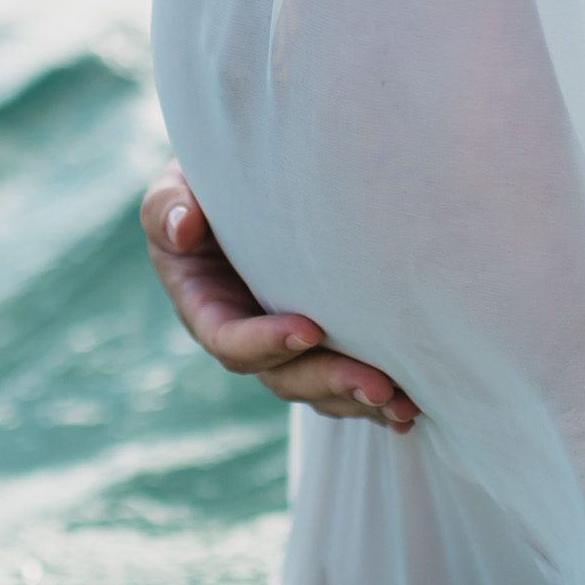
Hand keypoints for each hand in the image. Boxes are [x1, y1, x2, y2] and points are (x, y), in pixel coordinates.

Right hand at [140, 165, 417, 431]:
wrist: (254, 177)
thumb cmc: (210, 179)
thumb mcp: (177, 185)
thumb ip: (169, 206)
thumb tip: (181, 229)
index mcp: (205, 306)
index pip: (229, 340)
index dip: (265, 342)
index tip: (309, 329)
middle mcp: (246, 335)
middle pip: (283, 378)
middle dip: (330, 382)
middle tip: (379, 384)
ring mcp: (286, 345)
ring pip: (320, 389)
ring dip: (362, 400)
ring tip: (407, 405)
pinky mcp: (324, 344)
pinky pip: (346, 382)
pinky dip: (379, 399)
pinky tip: (415, 407)